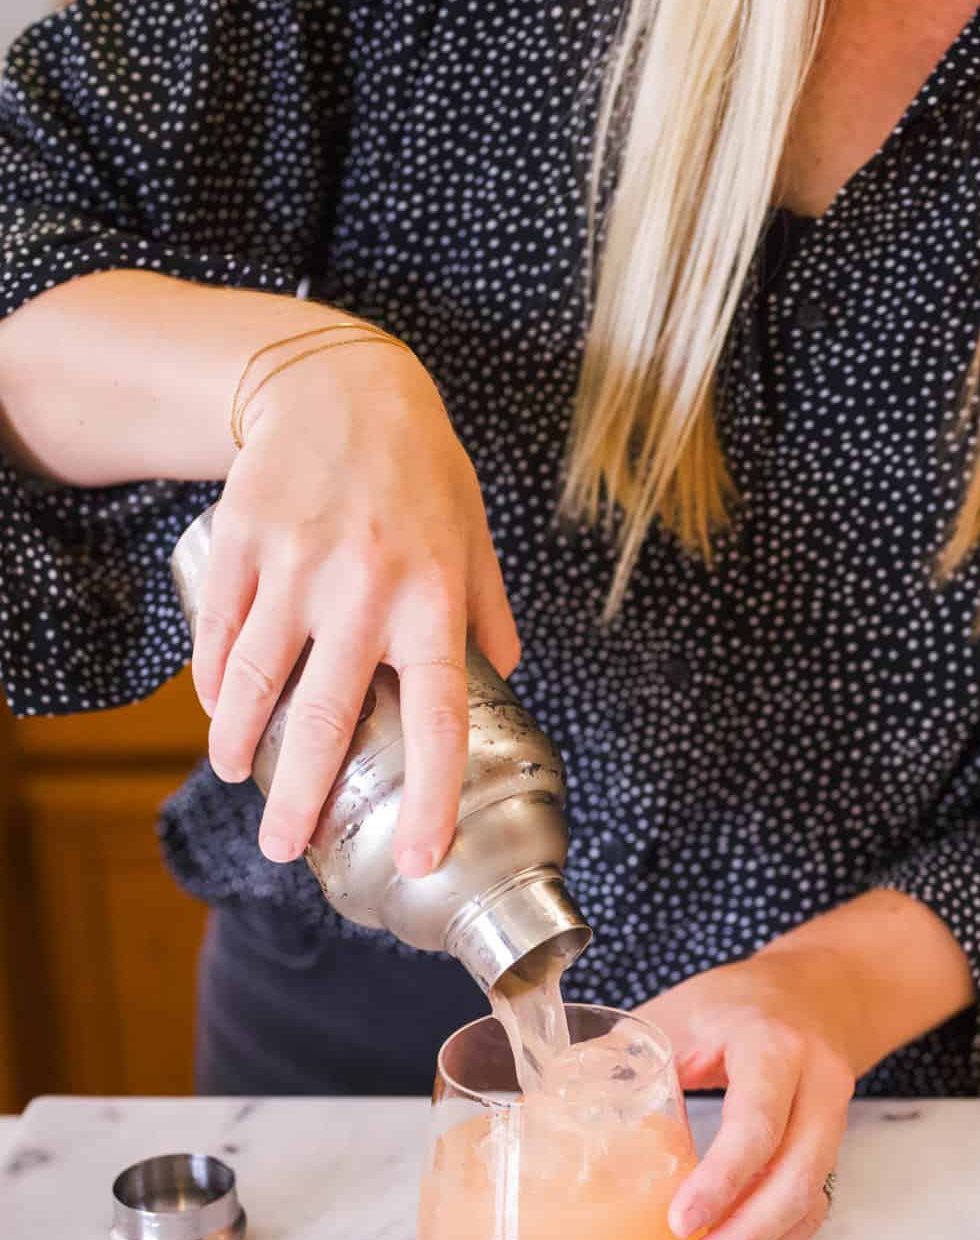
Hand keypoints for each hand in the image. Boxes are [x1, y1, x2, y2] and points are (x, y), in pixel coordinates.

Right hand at [191, 330, 519, 872]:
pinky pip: (219, 635)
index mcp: (432, 600)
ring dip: (238, 746)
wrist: (338, 383)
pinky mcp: (241, 543)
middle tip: (284, 849)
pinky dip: (214, 685)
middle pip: (325, 719)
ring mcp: (295, 566)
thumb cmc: (419, 472)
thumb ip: (488, 617)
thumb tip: (505, 684)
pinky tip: (219, 712)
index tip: (419, 857)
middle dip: (299, 799)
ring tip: (238, 780)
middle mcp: (364, 589)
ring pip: (254, 682)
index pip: (439, 718)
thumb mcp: (473, 540)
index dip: (432, 797)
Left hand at [639, 946, 856, 1239]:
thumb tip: (546, 1103)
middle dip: (743, 1238)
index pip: (757, 1122)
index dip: (722, 1178)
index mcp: (772, 1046)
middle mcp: (816, 1085)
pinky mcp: (829, 1151)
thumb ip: (621, 1055)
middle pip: (797, 1178)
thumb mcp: (679, 1010)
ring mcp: (831, 1121)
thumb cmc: (738, 1002)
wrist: (815, 992)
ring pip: (810, 1203)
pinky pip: (811, 1210)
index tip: (678, 1221)